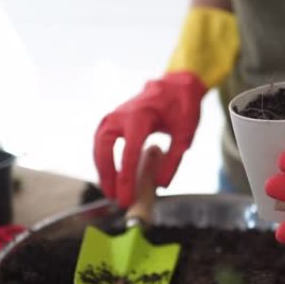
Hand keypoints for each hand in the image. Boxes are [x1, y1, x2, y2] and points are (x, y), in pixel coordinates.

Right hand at [94, 72, 205, 207]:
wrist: (175, 85)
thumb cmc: (182, 107)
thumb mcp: (185, 134)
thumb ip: (173, 160)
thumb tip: (160, 185)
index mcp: (141, 116)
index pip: (129, 152)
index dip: (126, 179)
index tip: (126, 198)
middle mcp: (122, 114)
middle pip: (105, 147)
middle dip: (107, 174)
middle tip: (113, 197)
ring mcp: (114, 115)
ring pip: (99, 144)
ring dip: (102, 168)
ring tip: (110, 190)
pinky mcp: (112, 119)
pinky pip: (102, 141)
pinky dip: (103, 159)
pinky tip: (109, 175)